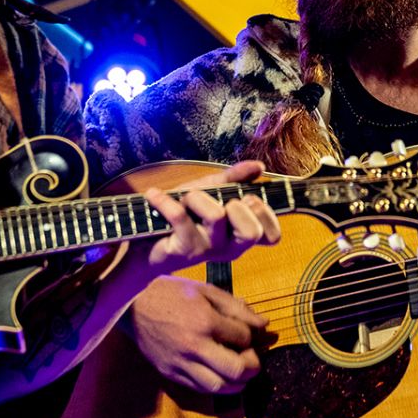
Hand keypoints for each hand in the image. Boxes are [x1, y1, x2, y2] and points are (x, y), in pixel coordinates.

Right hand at [127, 275, 269, 393]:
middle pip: (236, 370)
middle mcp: (194, 346)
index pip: (242, 338)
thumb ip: (236, 308)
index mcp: (205, 321)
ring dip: (236, 382)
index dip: (251, 336)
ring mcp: (180, 363)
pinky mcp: (170, 373)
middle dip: (252, 366)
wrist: (133, 305)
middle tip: (252, 358)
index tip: (248, 332)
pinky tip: (219, 375)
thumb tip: (264, 324)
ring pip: (218, 387)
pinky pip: (199, 389)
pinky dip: (215, 386)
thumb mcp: (206, 291)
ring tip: (239, 371)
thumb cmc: (172, 293)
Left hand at [138, 159, 281, 275]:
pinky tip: (154, 195)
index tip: (249, 199)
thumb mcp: (210, 191)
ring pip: (216, 216)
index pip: (271, 236)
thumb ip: (235, 178)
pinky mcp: (183, 250)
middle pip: (251, 232)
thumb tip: (259, 166)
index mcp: (240, 235)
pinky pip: (180, 217)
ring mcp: (207, 250)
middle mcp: (229, 247)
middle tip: (222, 201)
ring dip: (198, 197)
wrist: (145, 242)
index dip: (266, 215)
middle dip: (238, 206)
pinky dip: (165, 200)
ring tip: (185, 198)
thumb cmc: (184, 215)